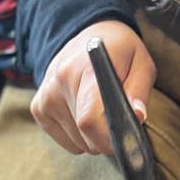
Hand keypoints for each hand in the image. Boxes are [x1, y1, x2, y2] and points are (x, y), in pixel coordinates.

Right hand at [30, 20, 155, 155]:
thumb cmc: (118, 52)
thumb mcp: (140, 62)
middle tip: (115, 119)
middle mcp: (60, 82)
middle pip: (85, 135)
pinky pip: (67, 143)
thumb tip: (137, 116)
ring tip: (98, 110)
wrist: (86, 36)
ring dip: (92, 138)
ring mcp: (46, 97)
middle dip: (105, 138)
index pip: (89, 119)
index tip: (122, 139)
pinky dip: (79, 137)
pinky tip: (82, 113)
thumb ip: (139, 91)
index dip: (107, 138)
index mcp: (87, 68)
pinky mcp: (39, 109)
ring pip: (78, 143)